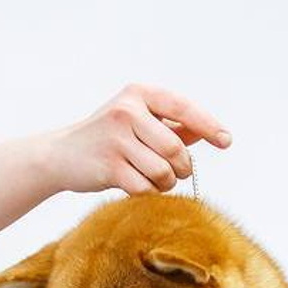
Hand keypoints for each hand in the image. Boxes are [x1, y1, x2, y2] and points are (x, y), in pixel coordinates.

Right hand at [45, 83, 231, 195]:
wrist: (61, 155)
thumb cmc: (108, 139)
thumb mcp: (138, 122)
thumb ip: (172, 125)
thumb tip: (210, 132)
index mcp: (138, 94)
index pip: (183, 107)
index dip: (208, 125)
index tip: (225, 141)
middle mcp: (126, 112)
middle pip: (175, 148)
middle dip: (182, 167)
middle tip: (176, 173)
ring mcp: (114, 139)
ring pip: (162, 170)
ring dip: (166, 183)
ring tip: (156, 181)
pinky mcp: (107, 167)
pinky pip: (144, 187)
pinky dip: (148, 192)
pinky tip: (138, 186)